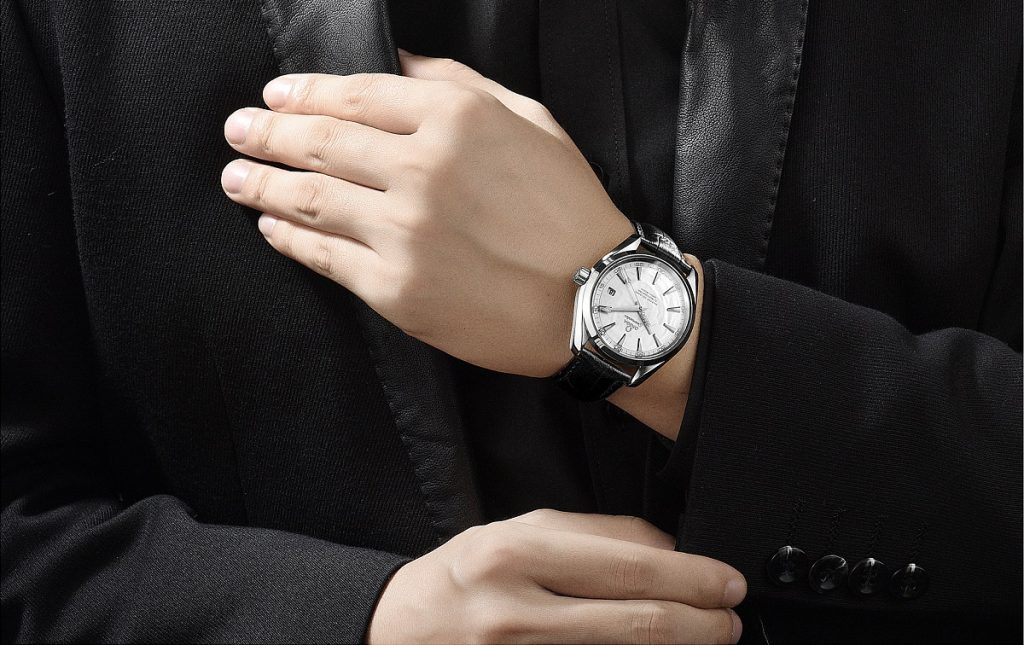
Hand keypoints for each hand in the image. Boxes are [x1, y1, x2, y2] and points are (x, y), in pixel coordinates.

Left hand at [221, 52, 633, 376]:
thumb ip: (460, 83)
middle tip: (237, 130)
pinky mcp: (396, 289)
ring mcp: (404, 232)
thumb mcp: (532, 121)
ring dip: (260, 183)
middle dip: (266, 132)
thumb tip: (398, 61)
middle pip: (319, 141)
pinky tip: (271, 227)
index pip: (356, 93)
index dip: (304, 92)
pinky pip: (323, 256)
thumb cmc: (570, 208)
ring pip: (308, 197)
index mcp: (455, 119)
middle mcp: (421, 169)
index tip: (275, 95)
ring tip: (234, 177)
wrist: (596, 300)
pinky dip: (287, 237)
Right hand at [367, 509, 745, 643]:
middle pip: (637, 622)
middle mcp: (517, 612)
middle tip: (730, 619)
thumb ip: (595, 534)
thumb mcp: (520, 531)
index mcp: (517, 556)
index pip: (628, 567)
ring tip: (708, 637)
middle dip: (701, 623)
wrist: (403, 630)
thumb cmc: (465, 575)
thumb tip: (670, 546)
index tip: (726, 582)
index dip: (691, 578)